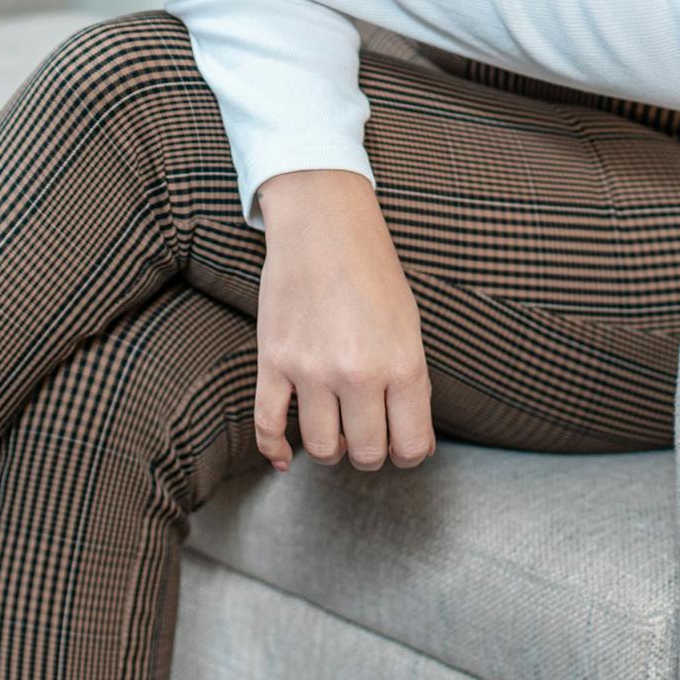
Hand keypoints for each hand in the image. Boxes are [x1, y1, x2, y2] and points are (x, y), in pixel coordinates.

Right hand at [251, 171, 436, 474]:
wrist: (324, 222)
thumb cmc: (372, 268)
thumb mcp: (409, 323)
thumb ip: (411, 382)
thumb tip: (410, 438)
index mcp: (402, 363)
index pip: (412, 446)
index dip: (410, 453)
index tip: (403, 444)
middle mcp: (357, 373)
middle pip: (367, 453)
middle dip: (371, 451)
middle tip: (369, 432)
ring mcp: (311, 369)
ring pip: (322, 448)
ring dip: (332, 448)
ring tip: (337, 429)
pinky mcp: (273, 361)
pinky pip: (268, 425)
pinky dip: (276, 450)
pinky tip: (287, 457)